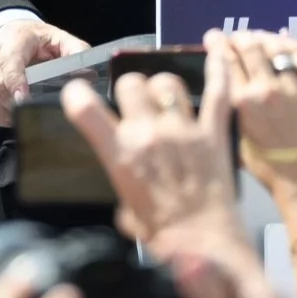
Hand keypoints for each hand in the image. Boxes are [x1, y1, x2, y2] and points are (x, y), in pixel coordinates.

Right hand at [0, 19, 88, 126]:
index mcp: (16, 37)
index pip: (10, 63)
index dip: (15, 83)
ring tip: (20, 110)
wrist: (8, 33)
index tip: (22, 99)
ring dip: (5, 111)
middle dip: (13, 103)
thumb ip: (76, 53)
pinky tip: (7, 111)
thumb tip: (88, 73)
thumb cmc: (38, 42)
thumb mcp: (60, 40)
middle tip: (29, 110)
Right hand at [60, 65, 238, 247]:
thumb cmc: (165, 237)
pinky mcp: (214, 133)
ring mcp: (184, 131)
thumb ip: (125, 190)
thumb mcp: (128, 213)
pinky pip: (218, 91)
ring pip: (168, 82)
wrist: (206, 246)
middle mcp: (150, 135)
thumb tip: (127, 192)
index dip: (78, 95)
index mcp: (121, 155)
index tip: (78, 94)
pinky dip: (218, 68)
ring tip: (167, 99)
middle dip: (130, 90)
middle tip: (136, 103)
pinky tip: (218, 51)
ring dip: (164, 87)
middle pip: (132, 84)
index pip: (86, 109)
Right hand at [209, 30, 296, 213]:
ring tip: (258, 36)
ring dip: (264, 37)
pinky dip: (291, 44)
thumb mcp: (239, 142)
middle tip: (236, 36)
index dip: (218, 43)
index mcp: (242, 104)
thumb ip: (232, 114)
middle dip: (240, 37)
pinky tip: (285, 39)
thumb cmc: (270, 170)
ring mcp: (292, 87)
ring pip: (275, 47)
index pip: (226, 61)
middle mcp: (266, 89)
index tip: (214, 36)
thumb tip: (227, 94)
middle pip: (250, 48)